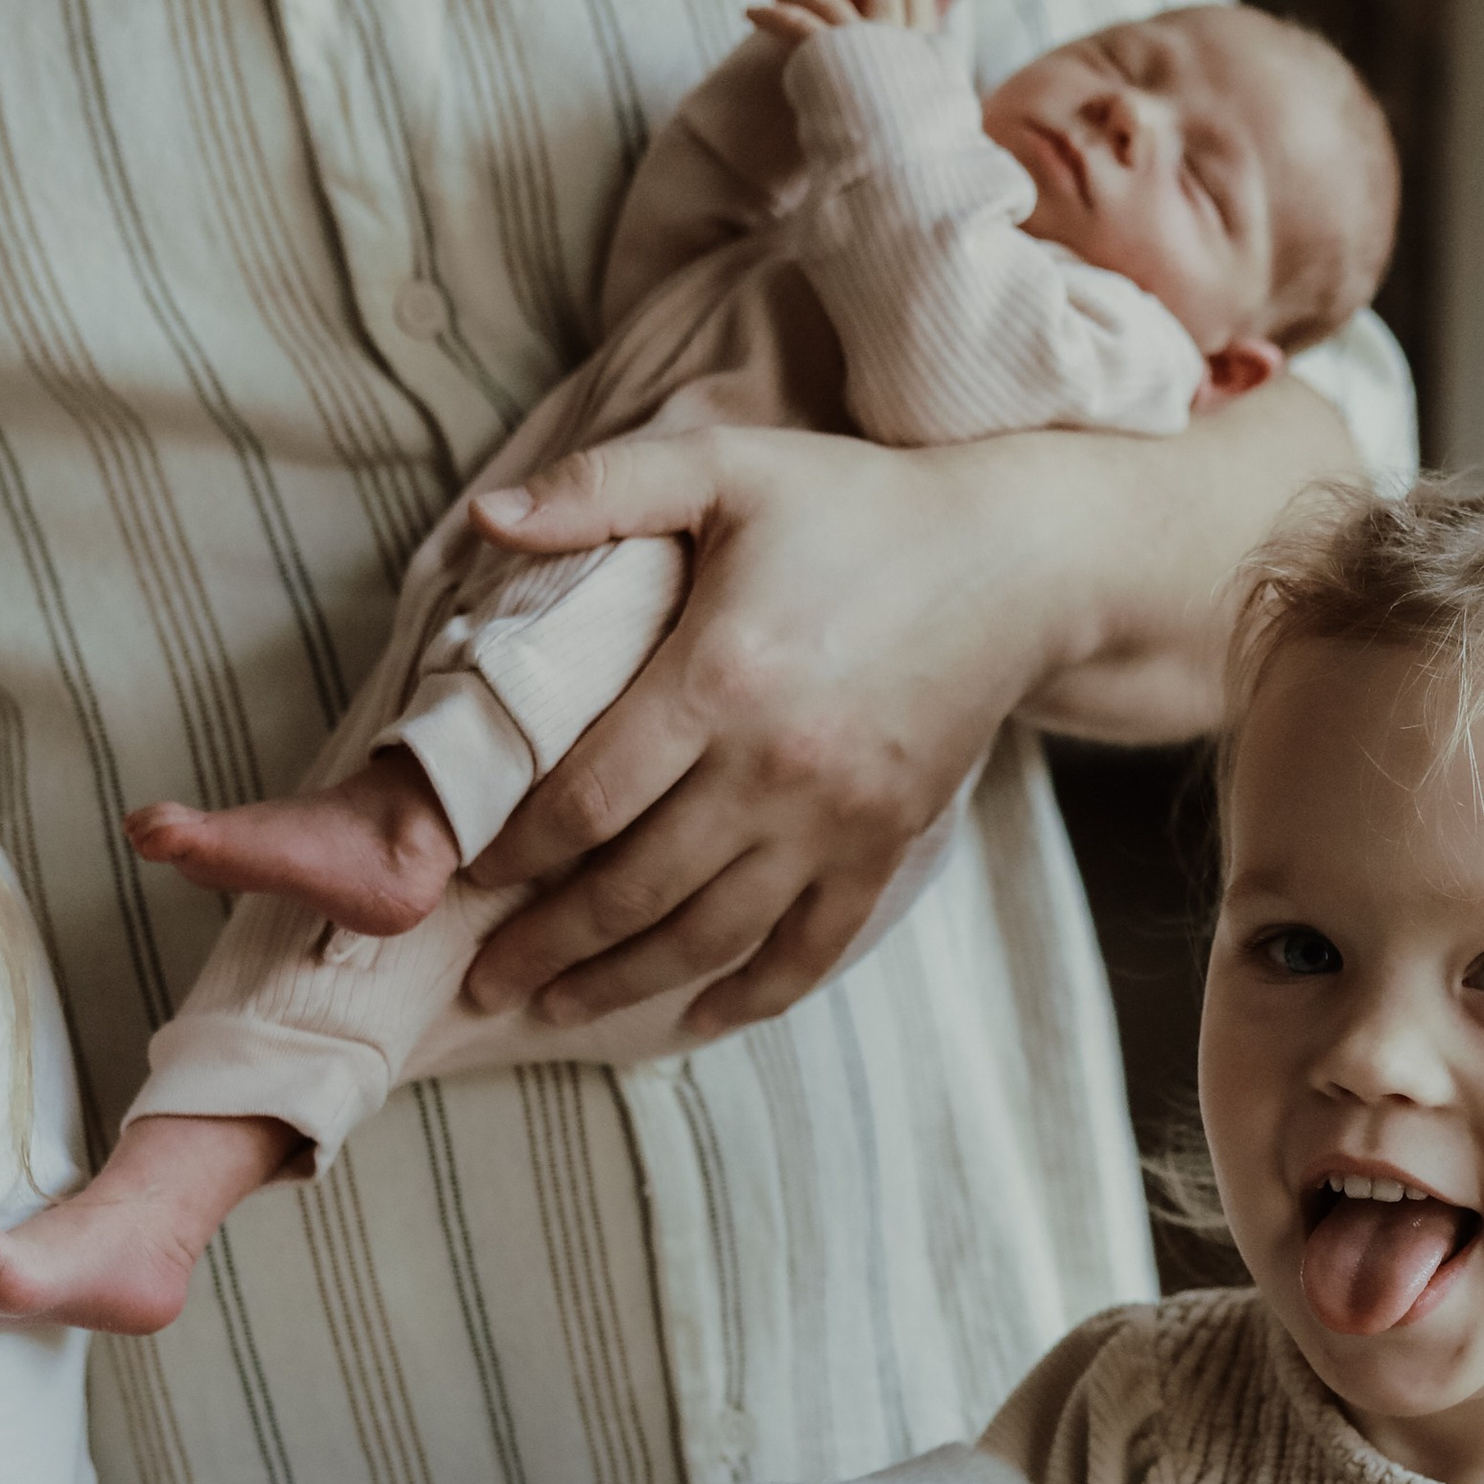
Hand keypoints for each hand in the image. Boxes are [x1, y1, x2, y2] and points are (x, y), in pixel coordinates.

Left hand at [460, 421, 1047, 1031]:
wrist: (1015, 562)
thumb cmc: (860, 508)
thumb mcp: (727, 467)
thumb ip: (599, 487)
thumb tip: (483, 517)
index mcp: (719, 676)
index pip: (589, 796)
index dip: (517, 849)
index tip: (468, 875)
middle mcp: (775, 767)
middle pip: (634, 886)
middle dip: (547, 943)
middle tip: (484, 978)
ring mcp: (836, 820)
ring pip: (709, 934)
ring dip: (623, 983)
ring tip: (554, 1008)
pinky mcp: (886, 845)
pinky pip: (810, 948)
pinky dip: (749, 995)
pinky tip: (694, 1016)